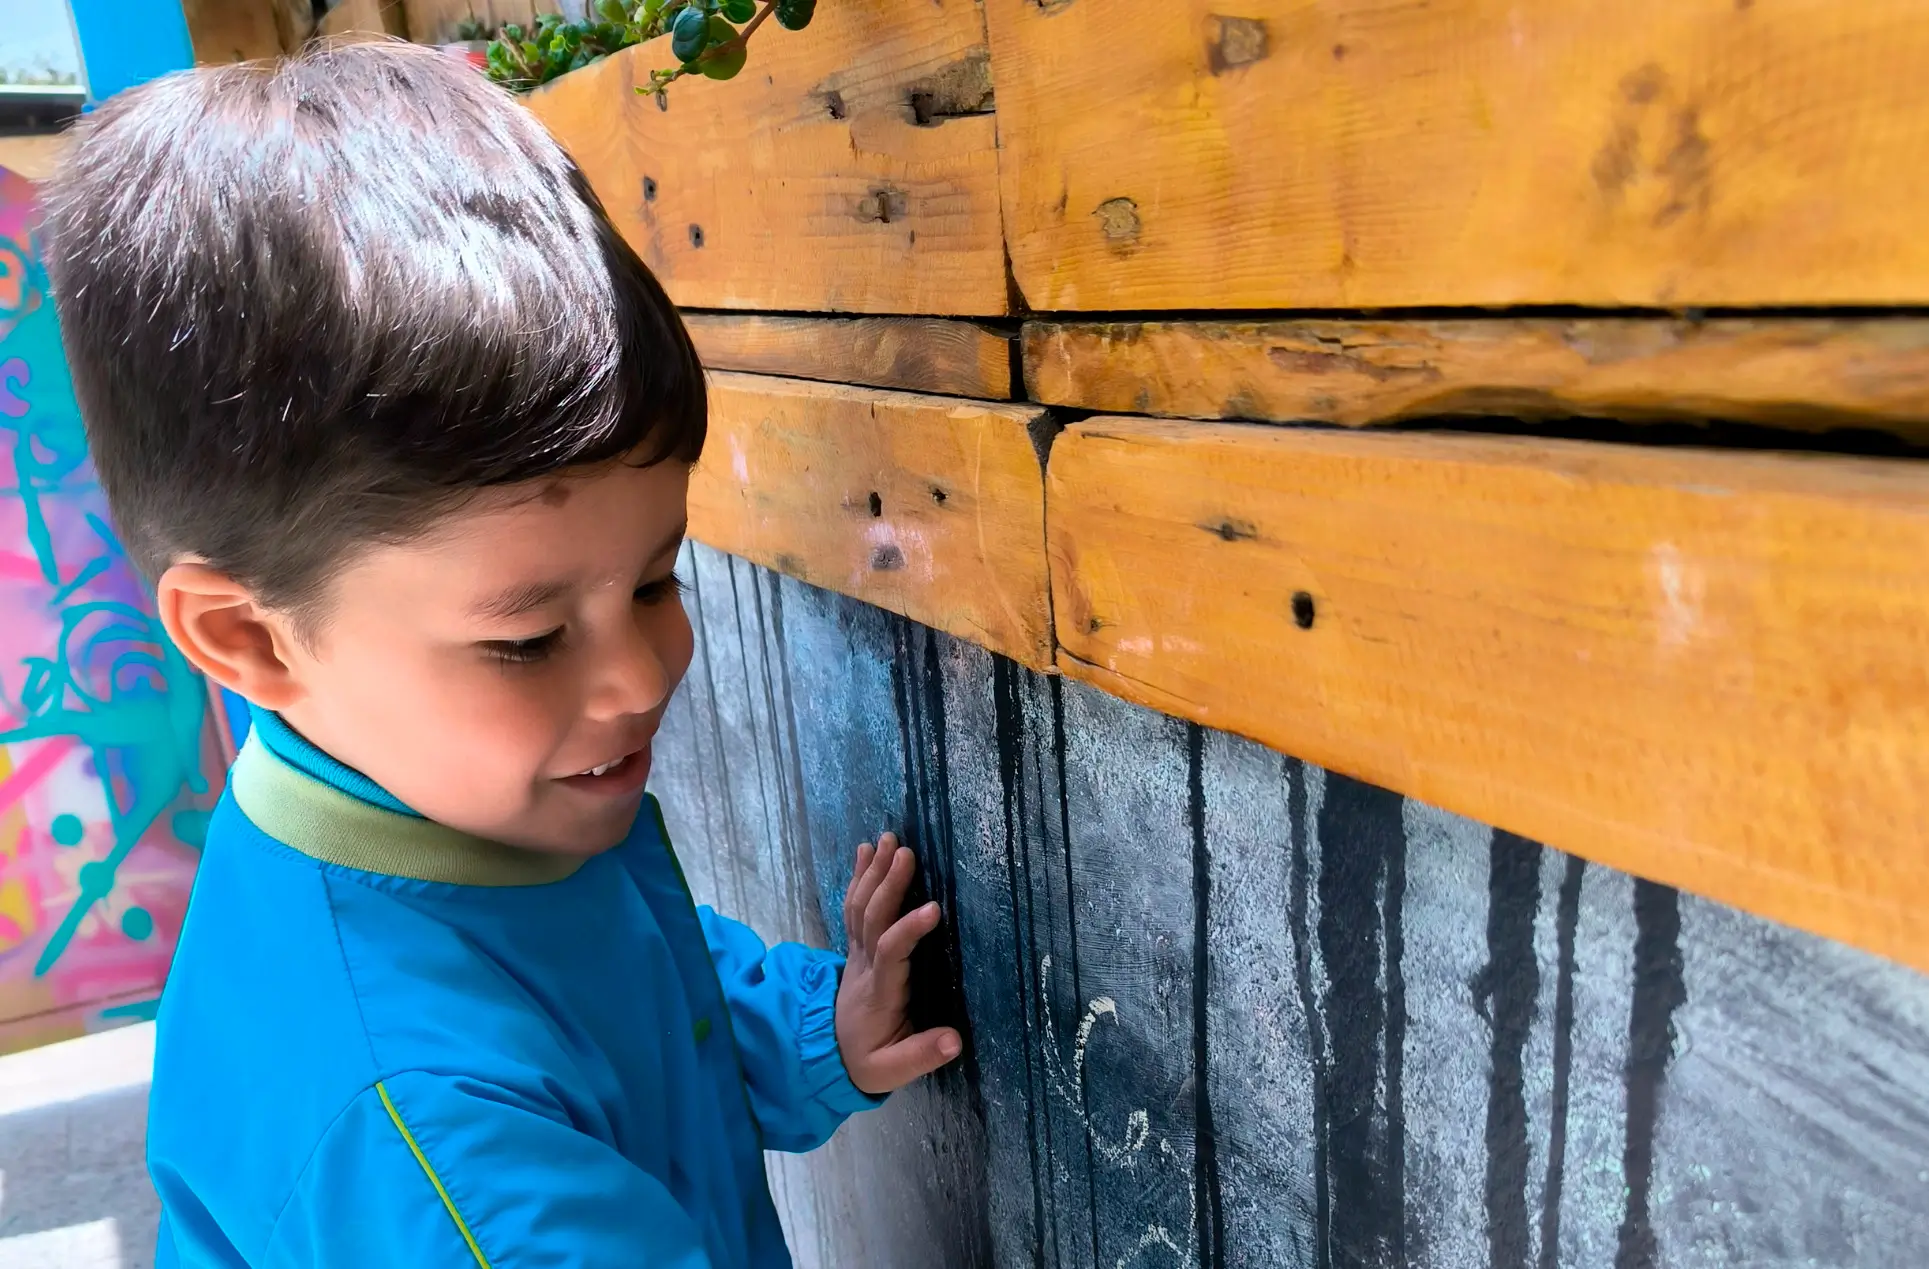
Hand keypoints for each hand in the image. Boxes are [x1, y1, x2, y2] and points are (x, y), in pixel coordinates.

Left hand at [834, 833, 962, 1095]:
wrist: (829, 1056)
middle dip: (889, 885)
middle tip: (906, 853)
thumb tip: (955, 1040)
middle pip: (872, 919)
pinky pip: (854, 906)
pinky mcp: (855, 947)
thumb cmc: (868, 1058)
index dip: (908, 930)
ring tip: (889, 839)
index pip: (890, 953)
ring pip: (860, 907)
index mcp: (880, 992)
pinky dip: (859, 876)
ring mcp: (856, 953)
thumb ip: (922, 1055)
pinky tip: (867, 851)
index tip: (933, 909)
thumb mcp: (891, 1070)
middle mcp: (865, 966)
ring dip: (874, 872)